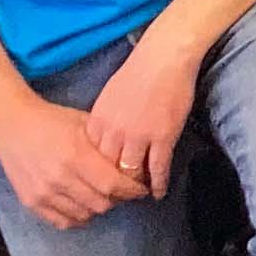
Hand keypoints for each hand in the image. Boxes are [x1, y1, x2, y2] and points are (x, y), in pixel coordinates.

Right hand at [0, 95, 150, 229]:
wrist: (11, 124)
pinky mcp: (31, 202)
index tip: (141, 189)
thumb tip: (133, 164)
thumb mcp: (86, 124)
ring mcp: (44, 193)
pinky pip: (63, 222)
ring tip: (103, 197)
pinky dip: (78, 217)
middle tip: (123, 192)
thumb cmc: (53, 120)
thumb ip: (107, 146)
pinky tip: (84, 206)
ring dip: (98, 208)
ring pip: (84, 215)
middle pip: (101, 203)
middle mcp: (60, 178)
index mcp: (76, 156)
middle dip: (118, 199)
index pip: (113, 184)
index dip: (131, 190)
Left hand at [80, 40, 198, 196]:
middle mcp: (114, 132)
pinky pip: (158, 168)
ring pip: (132, 173)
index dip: (96, 174)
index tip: (102, 184)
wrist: (164, 57)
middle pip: (108, 170)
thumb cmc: (138, 72)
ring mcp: (139, 136)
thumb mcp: (109, 97)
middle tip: (119, 198)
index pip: (91, 158)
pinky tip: (159, 192)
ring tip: (139, 196)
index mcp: (98, 121)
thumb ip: (103, 120)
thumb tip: (100, 139)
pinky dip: (159, 184)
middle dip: (113, 187)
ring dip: (136, 188)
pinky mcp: (162, 137)